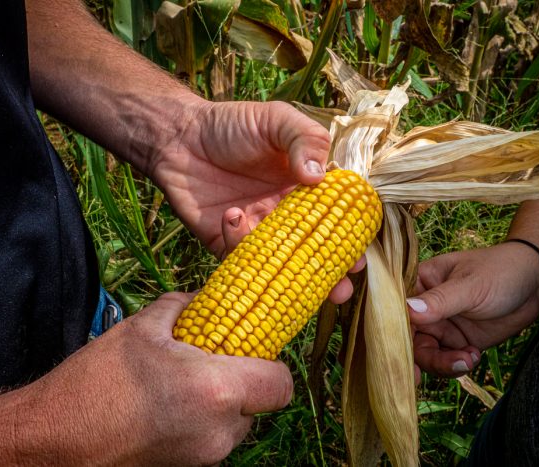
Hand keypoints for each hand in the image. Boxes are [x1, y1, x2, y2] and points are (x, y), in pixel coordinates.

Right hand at [27, 293, 293, 464]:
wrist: (52, 440)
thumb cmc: (96, 381)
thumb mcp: (141, 329)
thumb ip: (182, 307)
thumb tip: (201, 298)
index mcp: (216, 390)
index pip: (280, 384)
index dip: (272, 364)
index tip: (253, 350)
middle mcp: (219, 432)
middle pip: (259, 406)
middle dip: (243, 383)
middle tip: (214, 362)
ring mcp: (204, 458)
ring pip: (236, 426)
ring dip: (222, 405)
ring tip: (184, 384)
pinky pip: (212, 441)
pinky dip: (203, 423)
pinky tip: (169, 406)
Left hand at [147, 99, 362, 301]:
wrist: (179, 136)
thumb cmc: (231, 125)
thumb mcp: (276, 120)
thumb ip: (304, 140)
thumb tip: (320, 177)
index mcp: (304, 191)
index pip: (334, 221)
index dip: (349, 242)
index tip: (359, 258)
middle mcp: (284, 217)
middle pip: (313, 254)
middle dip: (330, 276)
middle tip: (341, 290)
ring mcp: (256, 232)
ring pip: (280, 266)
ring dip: (292, 280)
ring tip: (296, 279)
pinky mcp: (225, 243)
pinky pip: (239, 261)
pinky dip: (240, 245)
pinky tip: (234, 215)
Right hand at [407, 242, 538, 380]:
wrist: (536, 281)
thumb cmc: (500, 270)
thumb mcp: (470, 285)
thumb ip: (440, 300)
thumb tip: (408, 310)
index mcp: (418, 284)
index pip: (396, 312)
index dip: (393, 335)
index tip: (398, 359)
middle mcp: (423, 308)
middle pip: (408, 339)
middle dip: (422, 358)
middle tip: (438, 371)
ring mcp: (440, 326)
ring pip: (426, 354)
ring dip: (443, 363)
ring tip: (469, 358)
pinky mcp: (457, 341)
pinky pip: (446, 361)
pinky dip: (457, 364)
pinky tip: (475, 355)